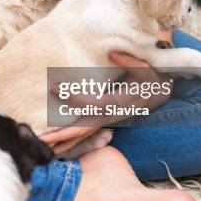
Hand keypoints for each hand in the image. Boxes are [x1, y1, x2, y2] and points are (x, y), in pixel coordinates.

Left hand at [43, 51, 172, 154]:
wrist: (159, 92)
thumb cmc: (150, 76)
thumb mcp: (144, 66)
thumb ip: (129, 60)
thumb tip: (112, 52)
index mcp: (121, 101)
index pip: (96, 104)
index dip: (76, 98)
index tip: (56, 88)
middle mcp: (112, 115)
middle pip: (85, 128)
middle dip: (62, 134)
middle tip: (40, 138)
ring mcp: (107, 120)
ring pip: (84, 135)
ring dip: (63, 142)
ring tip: (42, 146)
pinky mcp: (104, 121)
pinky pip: (85, 134)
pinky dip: (71, 142)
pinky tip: (55, 147)